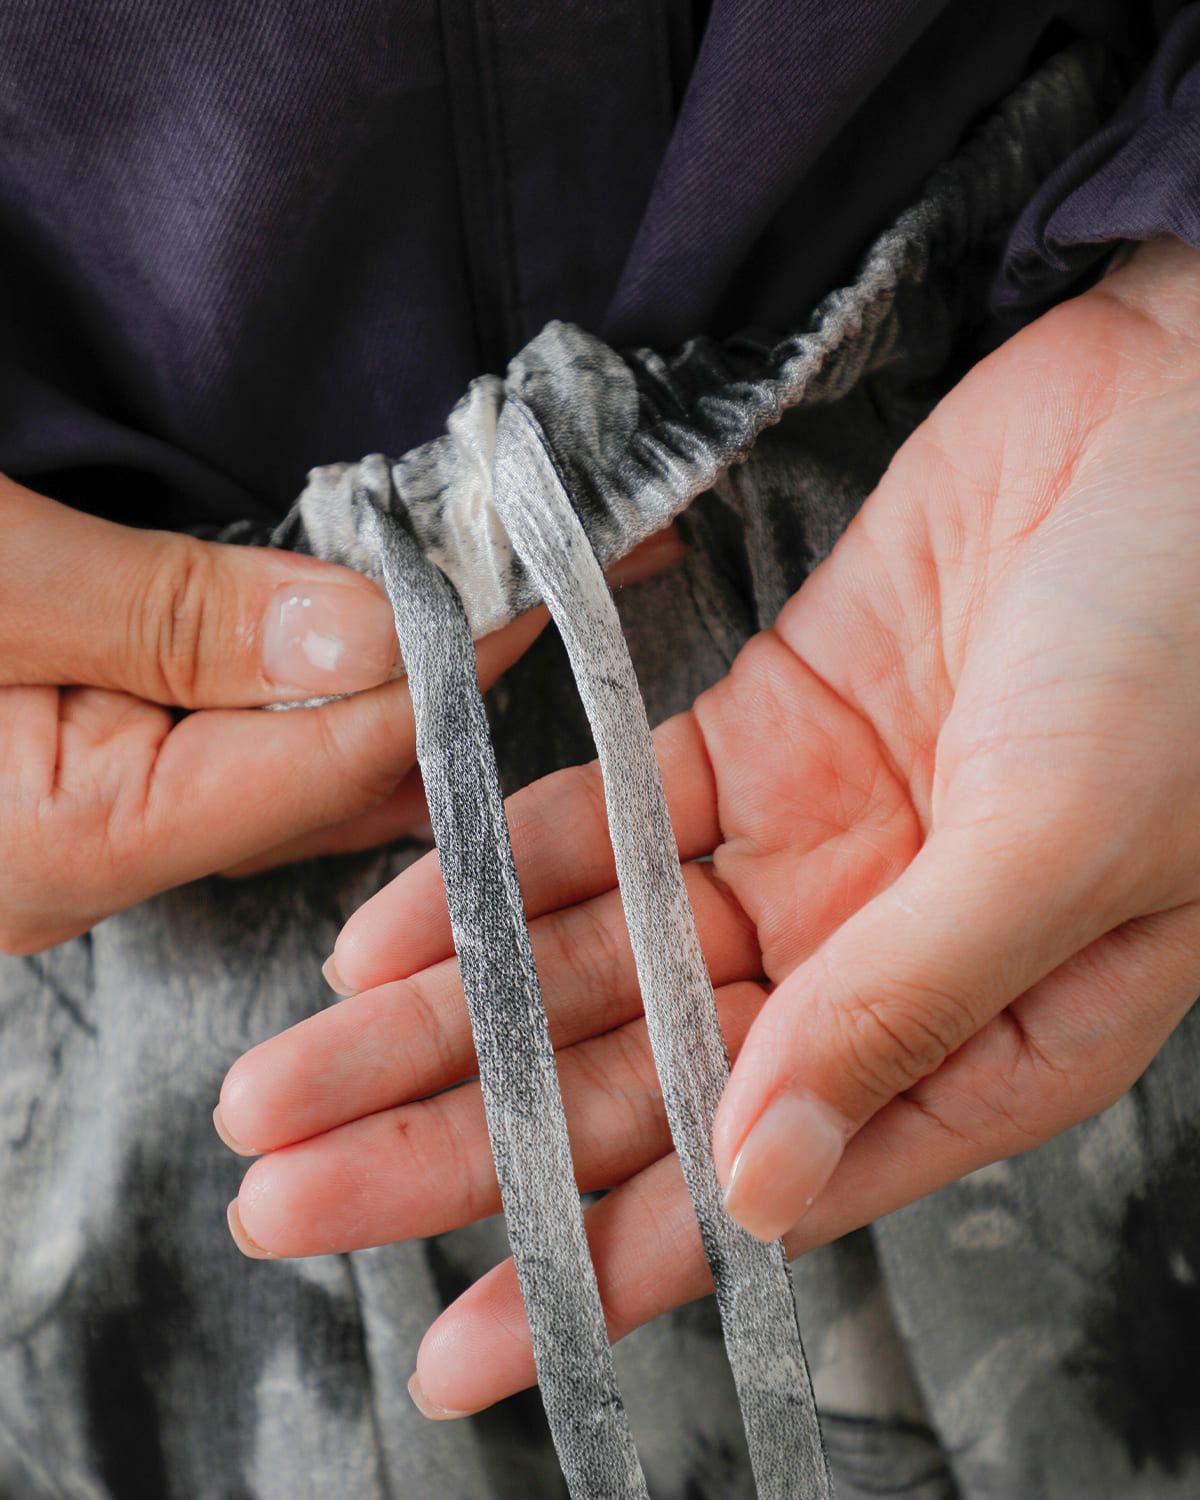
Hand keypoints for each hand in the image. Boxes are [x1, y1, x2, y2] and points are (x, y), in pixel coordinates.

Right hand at [0, 477, 680, 951]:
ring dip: (390, 686)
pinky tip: (367, 665)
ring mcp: (79, 843)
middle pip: (332, 778)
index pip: (339, 749)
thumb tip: (374, 633)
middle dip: (455, 674)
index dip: (463, 657)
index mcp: (80, 836)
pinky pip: (228, 766)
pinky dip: (307, 704)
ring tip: (505, 607)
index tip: (566, 575)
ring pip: (287, 777)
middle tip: (570, 577)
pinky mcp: (63, 801)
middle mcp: (92, 868)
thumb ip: (166, 616)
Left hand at [215, 238, 1199, 1421]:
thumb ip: (909, 1008)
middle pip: (640, 1084)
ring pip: (593, 961)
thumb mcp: (1064, 846)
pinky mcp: (756, 739)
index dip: (607, 1271)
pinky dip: (498, 868)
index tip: (464, 1348)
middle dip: (465, 1144)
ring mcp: (806, 850)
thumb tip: (761, 1182)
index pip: (765, 1190)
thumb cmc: (1189, 644)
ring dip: (443, 1016)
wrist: (1170, 424)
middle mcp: (876, 964)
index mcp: (984, 1041)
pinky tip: (388, 925)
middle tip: (294, 1196)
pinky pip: (604, 822)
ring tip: (293, 1078)